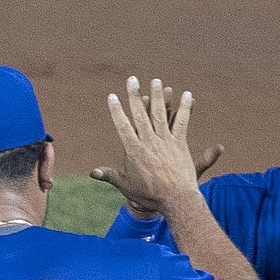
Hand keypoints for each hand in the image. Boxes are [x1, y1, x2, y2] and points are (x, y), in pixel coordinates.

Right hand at [93, 77, 215, 215]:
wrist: (175, 200)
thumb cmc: (148, 195)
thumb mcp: (126, 186)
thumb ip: (110, 175)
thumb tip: (92, 172)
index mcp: (133, 150)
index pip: (122, 125)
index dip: (116, 110)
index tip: (112, 96)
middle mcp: (148, 141)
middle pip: (139, 114)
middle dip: (134, 95)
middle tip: (131, 80)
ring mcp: (165, 141)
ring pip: (160, 114)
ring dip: (157, 96)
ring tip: (155, 81)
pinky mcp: (180, 144)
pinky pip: (182, 122)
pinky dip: (185, 108)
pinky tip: (187, 95)